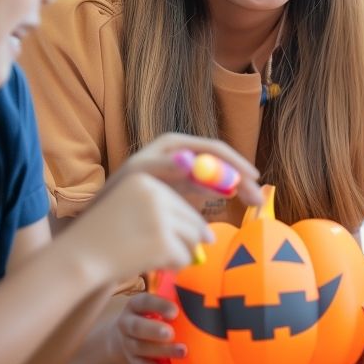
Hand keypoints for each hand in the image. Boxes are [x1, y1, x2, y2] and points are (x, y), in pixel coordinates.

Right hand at [62, 172, 212, 284]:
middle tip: (161, 252)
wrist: (77, 258)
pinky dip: (174, 266)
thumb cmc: (105, 238)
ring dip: (180, 253)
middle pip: (193, 220)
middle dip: (184, 241)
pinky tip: (153, 265)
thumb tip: (209, 235)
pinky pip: (185, 256)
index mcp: (144, 178)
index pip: (181, 202)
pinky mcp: (162, 241)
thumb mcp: (132, 209)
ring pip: (193, 239)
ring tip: (154, 257)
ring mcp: (159, 217)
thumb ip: (166, 213)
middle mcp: (154, 192)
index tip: (166, 237)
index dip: (181, 225)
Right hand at [108, 292, 183, 363]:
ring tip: (183, 352)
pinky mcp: (131, 360)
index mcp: (135, 305)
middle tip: (171, 333)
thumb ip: (172, 296)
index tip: (175, 311)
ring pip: (141, 349)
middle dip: (154, 331)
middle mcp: (127, 323)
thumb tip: (200, 285)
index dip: (158, 305)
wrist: (124, 334)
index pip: (144, 302)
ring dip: (161, 351)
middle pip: (136, 327)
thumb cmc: (150, 314)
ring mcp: (127, 343)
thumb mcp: (155, 303)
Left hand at [113, 133, 263, 210]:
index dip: (234, 162)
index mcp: (174, 145)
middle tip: (257, 199)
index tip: (252, 177)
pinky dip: (223, 197)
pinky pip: (209, 190)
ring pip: (217, 178)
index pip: (212, 149)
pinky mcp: (182, 189)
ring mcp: (184, 172)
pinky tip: (236, 206)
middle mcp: (182, 155)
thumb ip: (164, 167)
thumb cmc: (119, 192)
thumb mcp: (139, 176)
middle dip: (240, 179)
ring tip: (253, 205)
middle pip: (219, 163)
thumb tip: (189, 161)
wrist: (106, 218)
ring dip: (236, 189)